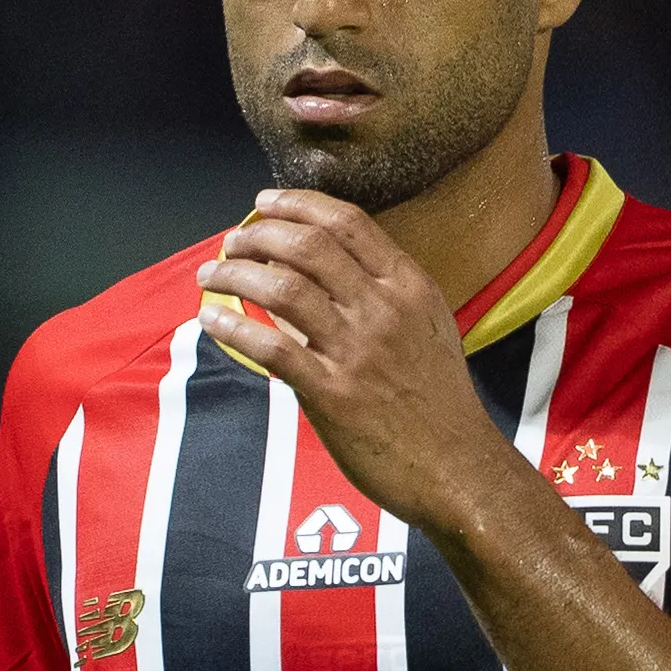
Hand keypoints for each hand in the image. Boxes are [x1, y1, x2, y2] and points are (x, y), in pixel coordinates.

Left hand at [195, 190, 515, 530]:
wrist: (458, 467)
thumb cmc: (439, 401)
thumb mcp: (423, 330)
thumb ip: (376, 297)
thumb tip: (311, 274)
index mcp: (408, 287)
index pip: (348, 223)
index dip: (298, 204)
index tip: (266, 203)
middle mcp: (383, 310)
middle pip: (308, 246)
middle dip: (258, 235)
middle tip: (232, 241)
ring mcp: (357, 351)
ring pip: (283, 289)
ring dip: (237, 274)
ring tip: (212, 275)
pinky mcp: (333, 394)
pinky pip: (272, 349)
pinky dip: (235, 327)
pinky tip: (212, 320)